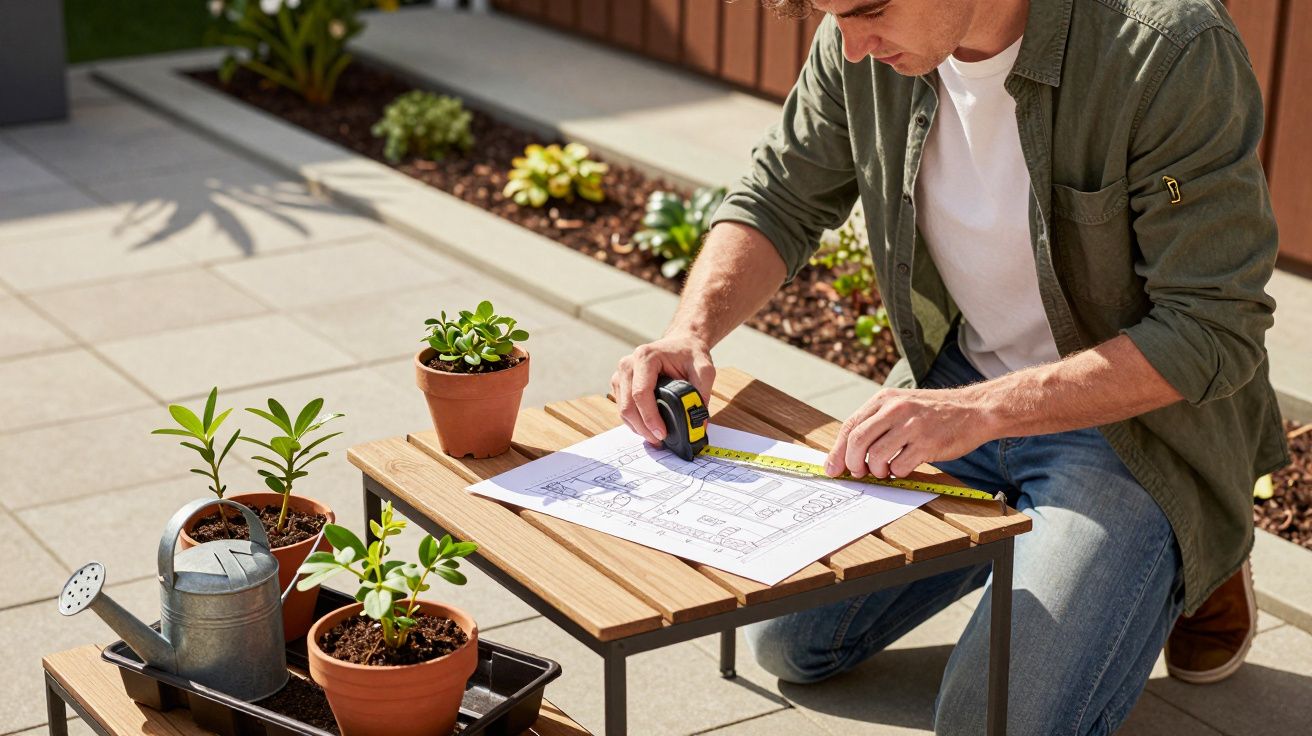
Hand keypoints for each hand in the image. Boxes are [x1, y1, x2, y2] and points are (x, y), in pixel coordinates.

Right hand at [611, 334, 715, 445]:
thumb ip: (702, 393)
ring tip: (656, 438)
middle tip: (660, 441)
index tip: (662, 434)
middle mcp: (628, 364)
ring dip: (637, 427)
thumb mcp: (704, 369)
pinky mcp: (620, 383)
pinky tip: (648, 428)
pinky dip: (634, 422)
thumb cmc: (690, 354)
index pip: (641, 393)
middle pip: (628, 405)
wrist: (680, 343)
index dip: (650, 417)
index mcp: (645, 357)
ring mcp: (621, 374)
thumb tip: (698, 424)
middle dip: (643, 428)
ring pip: (622, 409)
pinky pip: (622, 408)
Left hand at [824, 386, 998, 478]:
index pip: (850, 426)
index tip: (833, 468)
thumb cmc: (934, 412)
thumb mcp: (902, 404)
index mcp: (885, 399)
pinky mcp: (927, 444)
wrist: (974, 410)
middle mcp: (896, 409)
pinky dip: (897, 473)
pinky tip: (904, 467)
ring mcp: (912, 426)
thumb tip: (848, 451)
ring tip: (886, 470)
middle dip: (852, 463)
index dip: (838, 451)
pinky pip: (899, 467)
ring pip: (876, 456)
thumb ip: (877, 422)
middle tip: (858, 473)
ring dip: (877, 471)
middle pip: (858, 441)